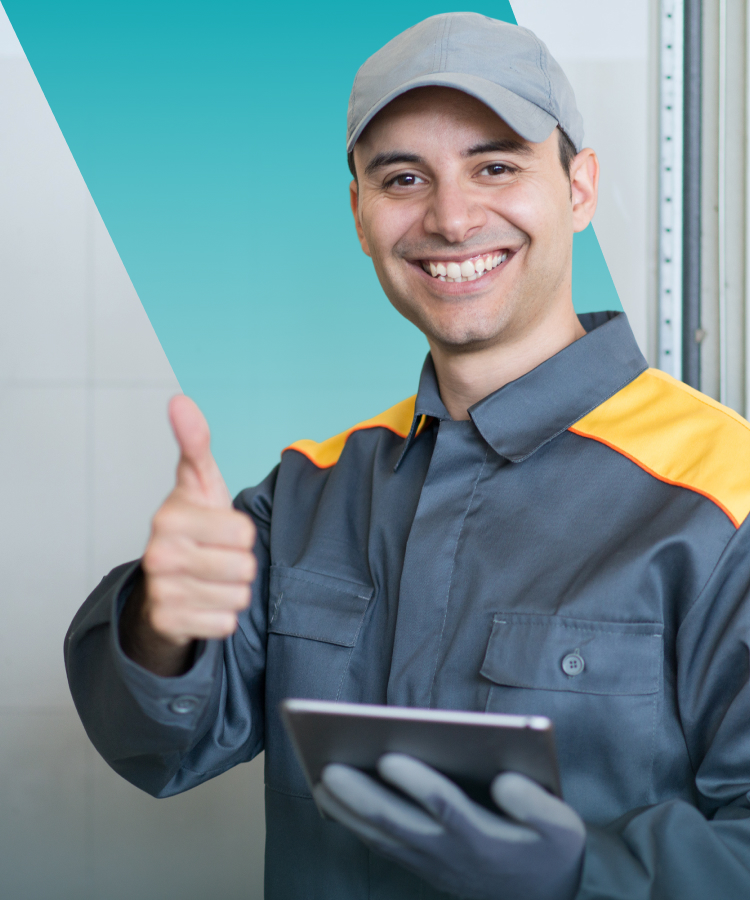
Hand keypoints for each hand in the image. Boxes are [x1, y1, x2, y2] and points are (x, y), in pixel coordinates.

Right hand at [121, 396, 255, 673]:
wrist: (165, 579)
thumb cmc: (193, 524)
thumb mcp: (198, 481)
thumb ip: (195, 442)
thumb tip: (179, 400)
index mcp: (169, 517)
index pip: (244, 533)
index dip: (241, 532)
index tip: (219, 528)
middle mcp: (159, 555)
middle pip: (244, 567)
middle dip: (239, 564)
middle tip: (216, 556)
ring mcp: (161, 591)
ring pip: (237, 597)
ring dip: (232, 589)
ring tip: (210, 577)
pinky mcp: (168, 623)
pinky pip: (225, 623)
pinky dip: (221, 616)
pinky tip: (203, 601)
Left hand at [313, 754, 584, 899]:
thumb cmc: (550, 852)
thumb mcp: (562, 827)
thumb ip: (535, 804)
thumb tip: (502, 781)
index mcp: (483, 838)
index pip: (445, 808)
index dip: (416, 783)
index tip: (388, 756)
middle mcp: (450, 852)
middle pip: (399, 823)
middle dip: (361, 795)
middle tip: (329, 768)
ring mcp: (433, 862)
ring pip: (383, 837)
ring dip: (349, 812)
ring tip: (320, 781)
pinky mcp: (424, 865)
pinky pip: (384, 846)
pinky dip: (357, 826)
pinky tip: (338, 805)